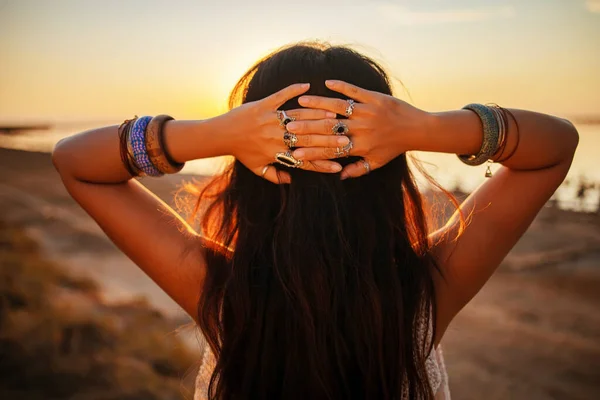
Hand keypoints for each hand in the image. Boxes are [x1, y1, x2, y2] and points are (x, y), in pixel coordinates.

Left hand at [220, 83, 351, 183]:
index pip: (304, 160)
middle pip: (307, 139)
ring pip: (299, 117)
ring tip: (335, 115)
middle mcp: (276, 137)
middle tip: (346, 139)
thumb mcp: (258, 169)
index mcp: (276, 153)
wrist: (221, 135)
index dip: (322, 164)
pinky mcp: (262, 105)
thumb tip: (293, 180)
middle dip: (328, 140)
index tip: (338, 166)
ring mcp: (270, 119)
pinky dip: (293, 90)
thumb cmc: (241, 153)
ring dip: (317, 116)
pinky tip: (307, 85)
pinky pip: (280, 96)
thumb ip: (276, 176)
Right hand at [285, 80, 430, 178]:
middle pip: (328, 127)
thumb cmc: (394, 147)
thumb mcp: (376, 163)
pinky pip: (355, 91)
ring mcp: (367, 112)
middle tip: (288, 124)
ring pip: (338, 106)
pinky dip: (341, 86)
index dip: (311, 150)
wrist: (417, 130)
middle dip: (307, 125)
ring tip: (301, 100)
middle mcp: (360, 129)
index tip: (294, 150)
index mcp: (359, 146)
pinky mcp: (375, 98)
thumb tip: (338, 176)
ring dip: (318, 102)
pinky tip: (327, 82)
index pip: (329, 148)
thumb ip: (356, 169)